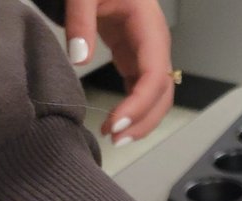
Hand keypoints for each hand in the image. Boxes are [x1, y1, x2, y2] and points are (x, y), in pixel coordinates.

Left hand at [65, 0, 174, 141]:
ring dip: (140, 122)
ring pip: (156, 98)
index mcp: (149, 26)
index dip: (140, 103)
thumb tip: (79, 58)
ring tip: (114, 137)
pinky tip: (116, 123)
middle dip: (143, 121)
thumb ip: (79, 20)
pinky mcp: (134, 59)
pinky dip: (132, 112)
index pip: (155, 75)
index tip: (117, 122)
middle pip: (162, 94)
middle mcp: (154, 44)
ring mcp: (146, 54)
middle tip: (115, 139)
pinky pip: (141, 92)